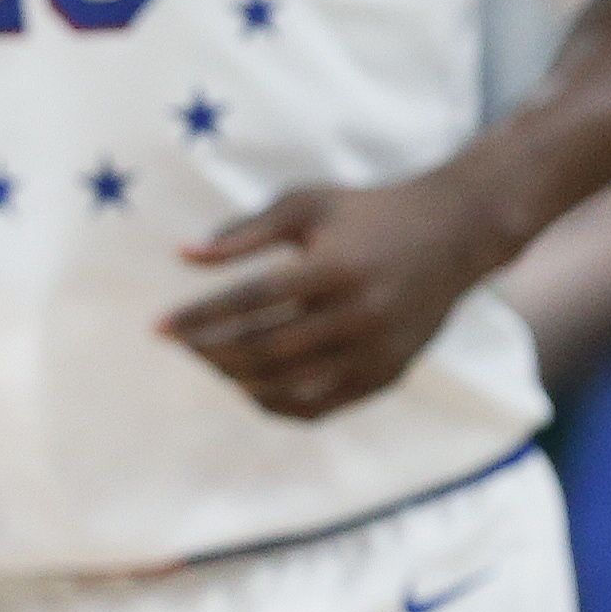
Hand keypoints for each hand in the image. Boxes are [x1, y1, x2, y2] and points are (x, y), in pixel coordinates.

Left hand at [162, 171, 504, 419]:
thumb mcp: (305, 205)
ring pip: (289, 385)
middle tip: (179, 347)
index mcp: (333, 268)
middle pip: (265, 350)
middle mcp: (358, 315)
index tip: (157, 327)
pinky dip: (277, 404)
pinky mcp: (387, 375)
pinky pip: (321, 406)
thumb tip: (183, 255)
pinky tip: (247, 387)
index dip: (198, 317)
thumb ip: (244, 232)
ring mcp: (376, 351)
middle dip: (211, 353)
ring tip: (208, 363)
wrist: (453, 235)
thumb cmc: (365, 213)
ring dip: (237, 380)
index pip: (249, 302)